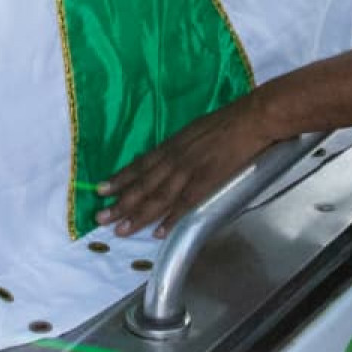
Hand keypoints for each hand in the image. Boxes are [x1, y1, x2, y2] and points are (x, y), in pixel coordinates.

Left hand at [95, 95, 275, 236]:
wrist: (251, 119)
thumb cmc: (226, 122)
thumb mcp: (193, 130)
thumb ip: (177, 146)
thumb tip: (164, 156)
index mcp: (172, 145)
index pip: (139, 165)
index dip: (119, 179)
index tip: (100, 190)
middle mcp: (175, 158)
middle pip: (143, 184)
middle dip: (120, 202)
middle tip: (100, 218)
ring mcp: (190, 170)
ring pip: (158, 196)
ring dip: (138, 215)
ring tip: (120, 230)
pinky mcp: (207, 181)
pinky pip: (184, 204)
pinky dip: (171, 219)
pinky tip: (158, 232)